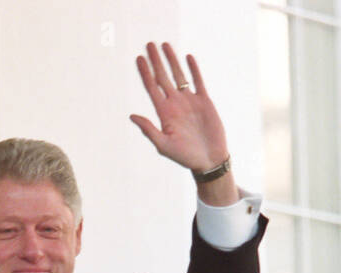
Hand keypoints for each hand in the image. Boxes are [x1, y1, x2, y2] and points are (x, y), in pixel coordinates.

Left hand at [130, 42, 228, 174]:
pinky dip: (193, 70)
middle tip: (149, 44)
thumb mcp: (163, 145)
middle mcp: (175, 104)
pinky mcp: (204, 102)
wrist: (208, 159)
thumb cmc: (184, 156)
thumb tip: (131, 116)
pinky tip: (188, 58)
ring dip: (172, 60)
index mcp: (164, 113)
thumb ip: (149, 129)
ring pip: (179, 76)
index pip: (151, 87)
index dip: (145, 72)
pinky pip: (198, 82)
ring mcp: (189, 102)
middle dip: (156, 61)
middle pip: (162, 77)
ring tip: (165, 45)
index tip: (138, 58)